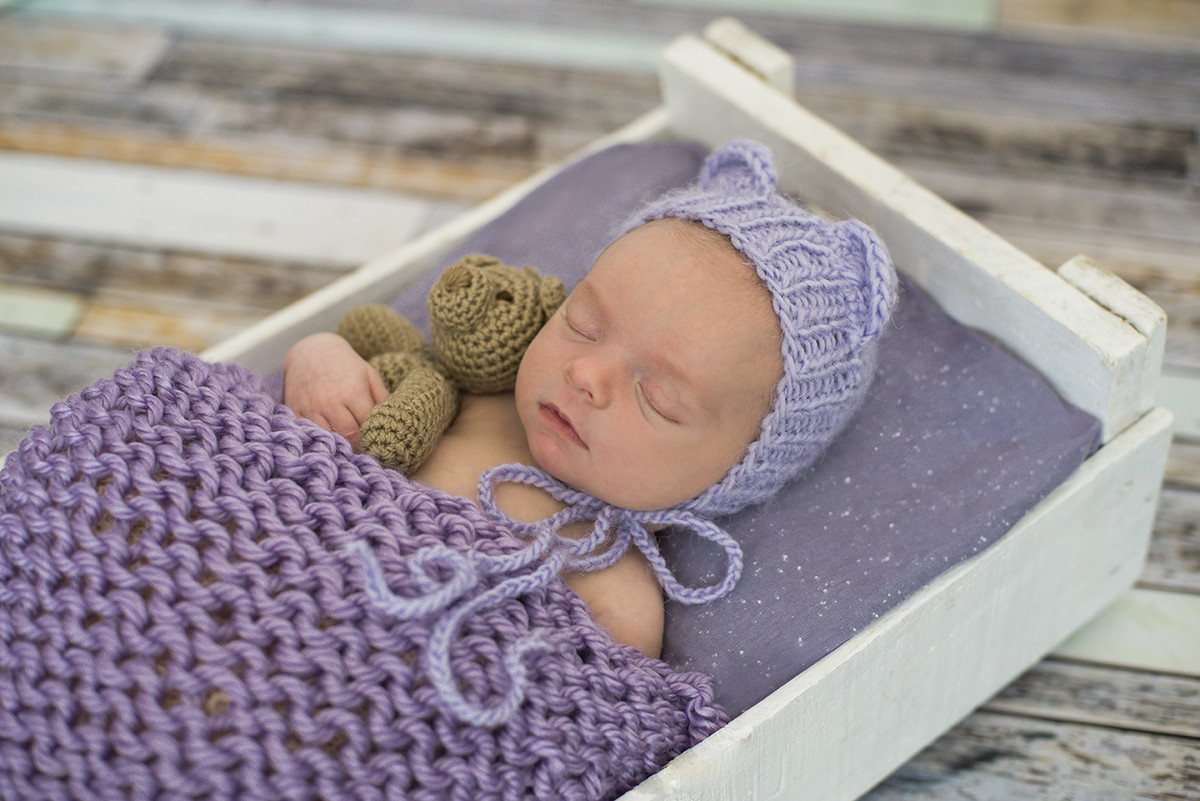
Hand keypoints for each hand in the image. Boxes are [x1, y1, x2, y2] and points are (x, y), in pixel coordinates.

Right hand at [282, 332, 389, 448]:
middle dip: (359, 446)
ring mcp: (311, 407)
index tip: (378, 444)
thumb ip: (382, 397)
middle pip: (348, 436)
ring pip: (328, 438)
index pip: (367, 424)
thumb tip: (394, 419)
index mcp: (353, 391)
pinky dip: (319, 440)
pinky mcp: (295, 410)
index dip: (374, 436)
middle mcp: (331, 401)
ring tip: (349, 451)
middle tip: (365, 452)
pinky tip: (328, 443)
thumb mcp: (369, 374)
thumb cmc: (346, 365)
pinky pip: (308, 433)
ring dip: (339, 446)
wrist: (311, 350)